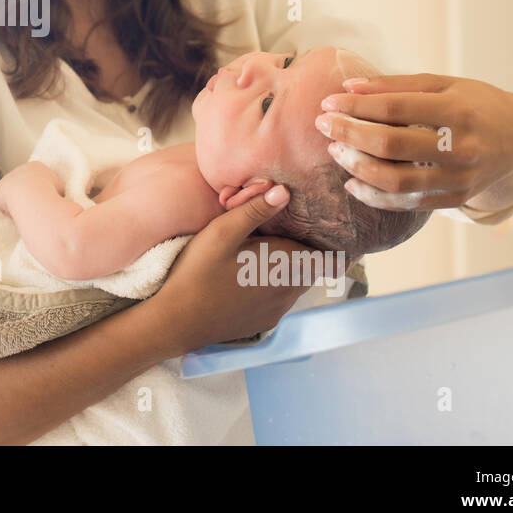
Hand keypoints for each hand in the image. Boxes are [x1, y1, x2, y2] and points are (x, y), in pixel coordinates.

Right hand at [148, 184, 316, 356]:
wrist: (178, 321)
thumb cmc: (198, 272)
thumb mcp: (222, 232)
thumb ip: (255, 211)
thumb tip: (285, 191)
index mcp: (285, 265)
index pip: (330, 259)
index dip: (334, 246)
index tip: (327, 232)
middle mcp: (289, 290)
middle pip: (312, 267)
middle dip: (305, 251)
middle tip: (286, 233)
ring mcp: (278, 309)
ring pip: (296, 283)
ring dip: (288, 269)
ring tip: (264, 253)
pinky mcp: (265, 321)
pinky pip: (280, 299)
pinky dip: (274, 286)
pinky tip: (249, 278)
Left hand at [313, 72, 512, 213]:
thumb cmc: (474, 105)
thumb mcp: (443, 84)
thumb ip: (395, 85)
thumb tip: (348, 86)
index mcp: (457, 111)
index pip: (395, 107)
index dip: (356, 105)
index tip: (328, 102)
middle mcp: (460, 147)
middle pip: (391, 144)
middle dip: (349, 133)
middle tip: (323, 125)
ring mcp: (459, 178)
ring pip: (396, 180)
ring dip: (356, 166)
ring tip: (335, 150)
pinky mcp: (454, 198)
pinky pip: (406, 203)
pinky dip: (374, 195)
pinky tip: (352, 182)